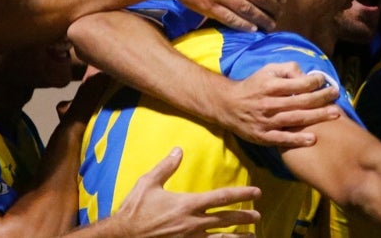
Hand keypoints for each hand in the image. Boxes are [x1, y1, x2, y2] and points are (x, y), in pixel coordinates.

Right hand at [103, 147, 260, 236]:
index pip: (222, 197)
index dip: (241, 194)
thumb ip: (166, 167)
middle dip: (244, 217)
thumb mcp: (147, 183)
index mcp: (187, 204)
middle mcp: (193, 223)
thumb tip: (178, 150)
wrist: (122, 236)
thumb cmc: (134, 210)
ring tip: (252, 236)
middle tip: (257, 215)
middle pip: (226, 220)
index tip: (256, 192)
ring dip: (238, 237)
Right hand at [218, 63, 341, 147]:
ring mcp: (266, 121)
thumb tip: (306, 74)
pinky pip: (282, 139)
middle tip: (337, 95)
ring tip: (335, 114)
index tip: (324, 80)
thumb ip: (287, 69)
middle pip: (301, 101)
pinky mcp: (263, 136)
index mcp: (270, 85)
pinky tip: (313, 139)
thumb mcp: (267, 70)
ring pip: (295, 119)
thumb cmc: (253, 86)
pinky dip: (297, 139)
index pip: (298, 83)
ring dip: (317, 116)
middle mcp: (269, 103)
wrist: (228, 105)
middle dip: (322, 98)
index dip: (314, 81)